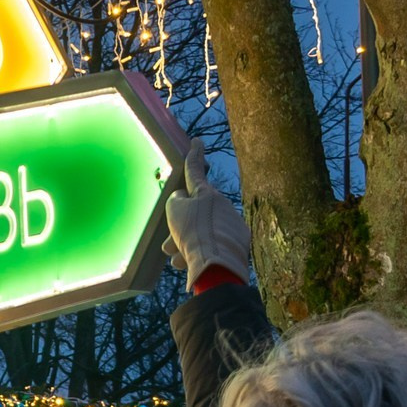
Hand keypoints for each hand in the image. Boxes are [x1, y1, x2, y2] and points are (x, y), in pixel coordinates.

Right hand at [164, 145, 252, 287]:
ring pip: (203, 232)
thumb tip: (183, 201)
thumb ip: (177, 201)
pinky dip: (201, 253)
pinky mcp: (238, 243)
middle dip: (180, 229)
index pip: (195, 170)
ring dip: (187, 245)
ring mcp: (231, 224)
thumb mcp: (174, 211)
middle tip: (168, 246)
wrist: (217, 264)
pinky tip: (192, 265)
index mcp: (205, 193)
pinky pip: (215, 246)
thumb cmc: (192, 233)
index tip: (197, 141)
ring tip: (178, 260)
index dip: (194, 155)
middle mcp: (221, 205)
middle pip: (195, 213)